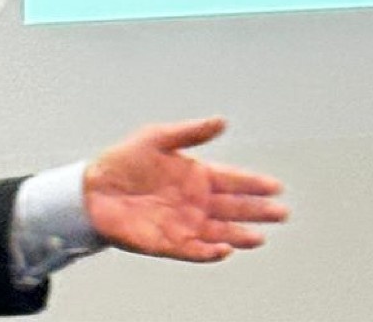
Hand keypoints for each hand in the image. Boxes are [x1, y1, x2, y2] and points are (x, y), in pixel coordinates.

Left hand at [83, 117, 287, 262]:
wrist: (92, 189)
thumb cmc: (122, 161)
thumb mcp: (157, 138)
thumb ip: (191, 133)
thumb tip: (221, 120)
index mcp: (196, 175)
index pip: (232, 180)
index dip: (253, 183)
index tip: (276, 186)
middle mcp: (195, 201)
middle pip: (233, 208)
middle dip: (257, 210)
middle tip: (280, 213)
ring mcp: (184, 223)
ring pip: (220, 232)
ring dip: (240, 235)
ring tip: (259, 236)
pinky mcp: (169, 242)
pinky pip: (195, 250)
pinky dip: (210, 252)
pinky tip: (224, 250)